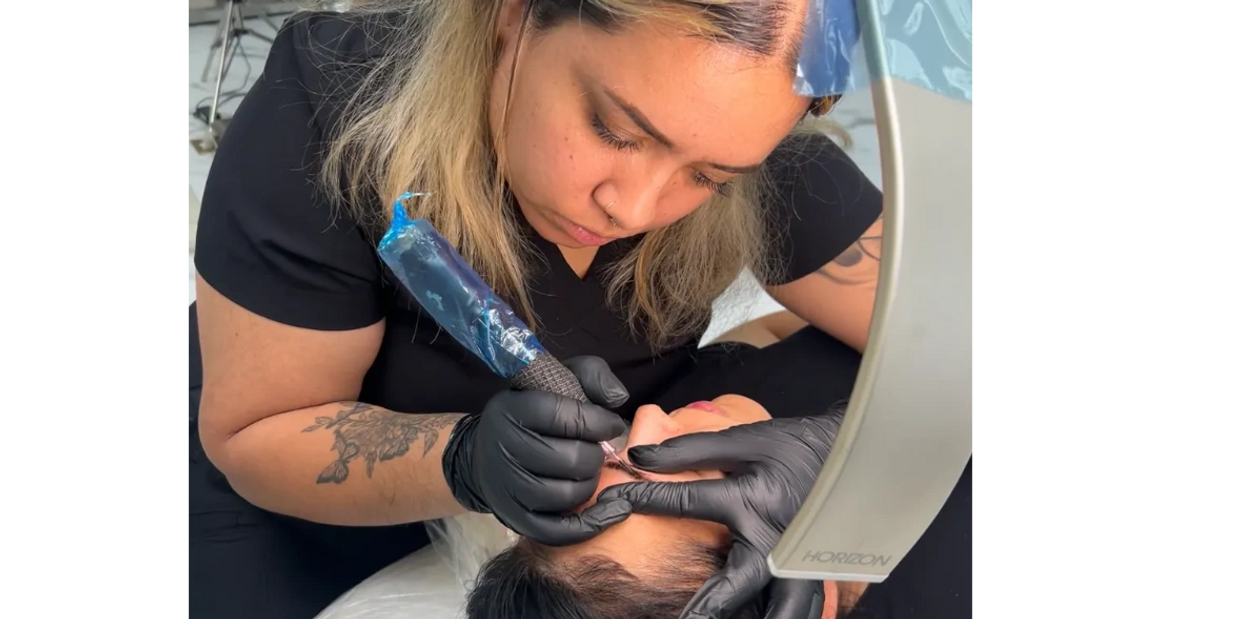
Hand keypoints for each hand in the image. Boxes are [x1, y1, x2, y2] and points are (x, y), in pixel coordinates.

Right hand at [441, 356, 634, 545]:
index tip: (609, 425)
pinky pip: (558, 531)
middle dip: (595, 455)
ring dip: (591, 483)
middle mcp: (506, 449)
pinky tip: (611, 510)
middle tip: (595, 451)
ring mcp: (508, 488)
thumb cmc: (533, 414)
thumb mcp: (557, 380)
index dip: (598, 422)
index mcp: (514, 410)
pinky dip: (589, 524)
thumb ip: (592, 375)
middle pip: (571, 460)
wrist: (486, 452)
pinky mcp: (515, 519)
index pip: (565, 416)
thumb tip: (619, 397)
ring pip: (568, 494)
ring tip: (588, 471)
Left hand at [597, 414, 844, 618]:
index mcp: (751, 499)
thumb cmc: (793, 446)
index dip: (647, 499)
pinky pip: (802, 608)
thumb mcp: (742, 440)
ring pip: (782, 610)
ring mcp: (797, 560)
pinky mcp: (811, 571)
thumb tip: (640, 456)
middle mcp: (774, 536)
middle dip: (708, 609)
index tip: (615, 503)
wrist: (850, 453)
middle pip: (738, 584)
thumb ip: (689, 450)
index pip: (687, 502)